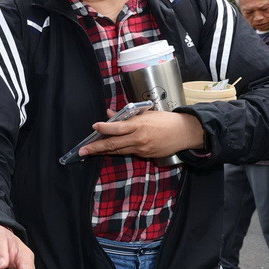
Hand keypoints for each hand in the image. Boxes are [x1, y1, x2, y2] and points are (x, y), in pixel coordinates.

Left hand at [78, 109, 204, 159]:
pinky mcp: (145, 155)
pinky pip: (128, 153)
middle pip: (113, 144)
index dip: (104, 128)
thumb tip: (110, 114)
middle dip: (96, 148)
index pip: (117, 127)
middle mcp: (139, 138)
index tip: (94, 127)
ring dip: (104, 151)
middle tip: (83, 150)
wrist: (185, 133)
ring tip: (91, 151)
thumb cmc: (166, 120)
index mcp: (139, 125)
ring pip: (118, 151)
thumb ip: (127, 115)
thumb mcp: (146, 113)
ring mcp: (142, 149)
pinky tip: (109, 150)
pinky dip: (118, 151)